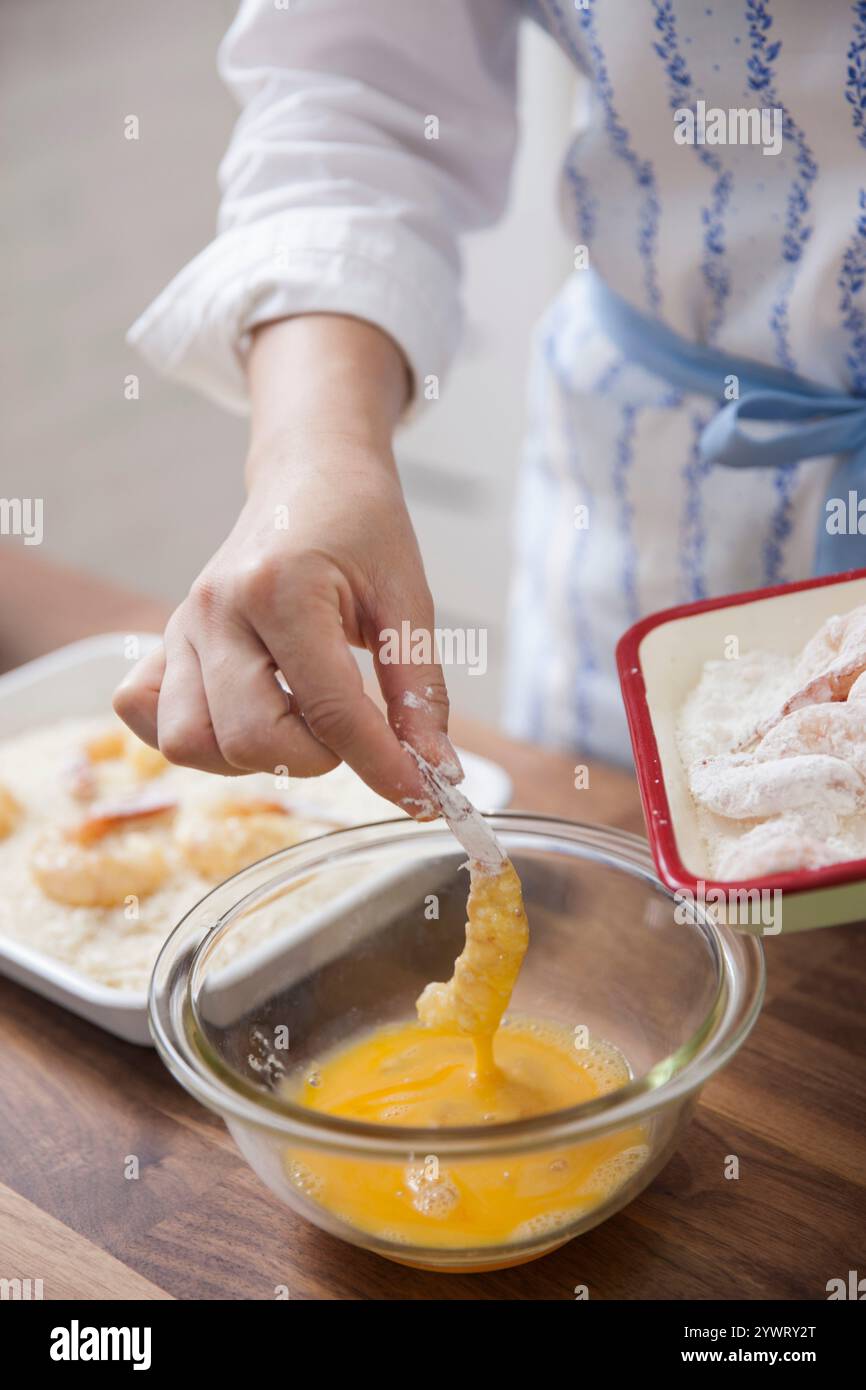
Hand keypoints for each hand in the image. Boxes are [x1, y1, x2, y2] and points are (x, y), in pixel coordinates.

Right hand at [113, 315, 460, 812]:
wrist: (312, 473)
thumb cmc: (361, 526)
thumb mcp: (408, 599)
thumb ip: (419, 689)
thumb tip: (437, 769)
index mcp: (282, 588)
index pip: (332, 711)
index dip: (383, 765)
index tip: (422, 794)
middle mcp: (217, 610)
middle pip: (252, 739)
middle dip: (318, 758)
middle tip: (353, 728)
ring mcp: (182, 625)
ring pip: (191, 743)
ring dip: (254, 756)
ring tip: (299, 720)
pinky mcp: (165, 639)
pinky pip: (146, 715)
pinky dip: (193, 736)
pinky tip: (243, 715)